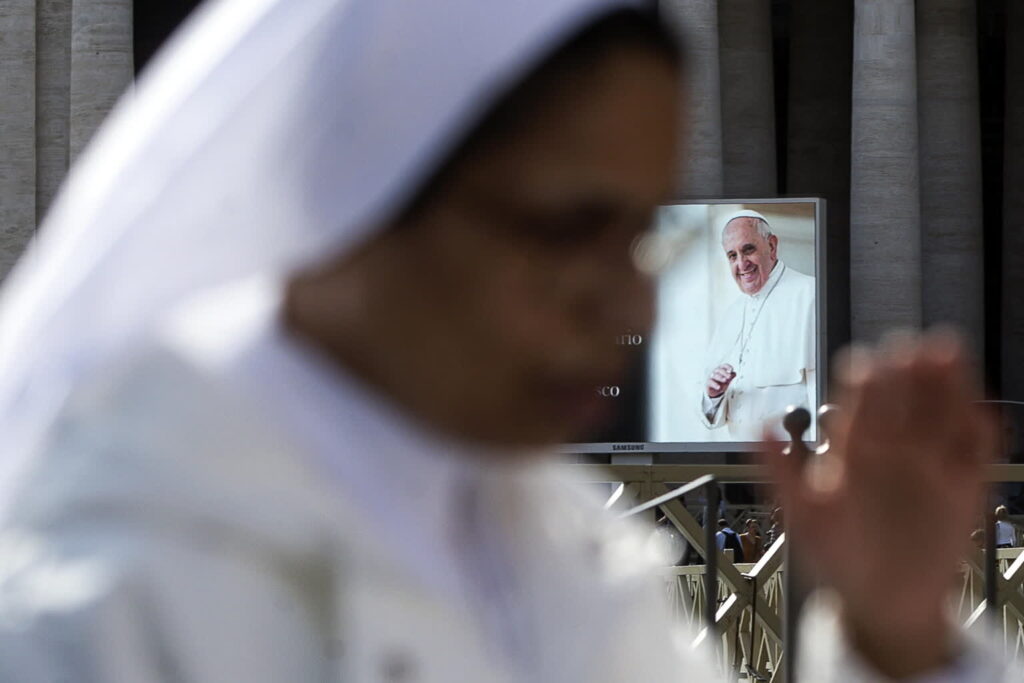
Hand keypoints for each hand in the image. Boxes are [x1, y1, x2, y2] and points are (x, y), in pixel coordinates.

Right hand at [706, 364, 734, 398]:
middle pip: (719, 370)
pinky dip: (715, 384)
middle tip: (729, 377)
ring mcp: (711, 377)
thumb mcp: (728, 380)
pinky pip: (711, 382)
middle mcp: (715, 372)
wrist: (715, 391)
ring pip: (715, 375)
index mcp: (721, 369)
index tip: (731, 370)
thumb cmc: (722, 383)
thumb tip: (734, 373)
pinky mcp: (708, 382)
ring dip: (720, 378)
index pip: (724, 366)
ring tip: (725, 380)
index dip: (727, 367)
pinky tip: (718, 387)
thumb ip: (731, 376)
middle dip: (725, 373)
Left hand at [766, 331, 995, 678]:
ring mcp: (929, 463)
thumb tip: (755, 424)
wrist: (881, 601)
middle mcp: (892, 447)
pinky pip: (972, 452)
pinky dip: (978, 430)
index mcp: (851, 447)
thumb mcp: (801, 515)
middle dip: (906, 372)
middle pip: (902, 398)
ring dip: (946, 385)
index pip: (858, 403)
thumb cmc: (835, 555)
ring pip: (940, 413)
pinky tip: (978, 411)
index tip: (865, 364)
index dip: (863, 381)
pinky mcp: (962, 486)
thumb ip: (779, 471)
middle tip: (910, 348)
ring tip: (948, 354)